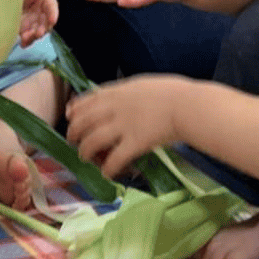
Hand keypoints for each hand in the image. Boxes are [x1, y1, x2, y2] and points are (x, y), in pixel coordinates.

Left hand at [18, 0, 57, 46]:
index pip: (51, 7)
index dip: (53, 14)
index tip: (52, 20)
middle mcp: (41, 11)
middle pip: (46, 22)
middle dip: (43, 29)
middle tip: (38, 34)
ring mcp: (33, 21)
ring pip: (37, 31)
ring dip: (33, 36)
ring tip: (25, 39)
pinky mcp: (25, 29)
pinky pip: (28, 37)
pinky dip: (26, 41)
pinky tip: (23, 43)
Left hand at [66, 76, 184, 177]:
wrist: (188, 106)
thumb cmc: (175, 92)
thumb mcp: (145, 84)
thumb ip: (130, 92)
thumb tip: (125, 97)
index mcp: (119, 91)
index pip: (88, 100)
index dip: (75, 109)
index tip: (70, 116)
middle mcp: (115, 108)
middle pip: (83, 121)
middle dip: (74, 132)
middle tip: (73, 141)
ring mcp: (123, 126)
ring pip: (92, 141)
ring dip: (85, 151)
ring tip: (85, 158)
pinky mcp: (134, 144)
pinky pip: (114, 160)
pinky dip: (107, 169)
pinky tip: (107, 174)